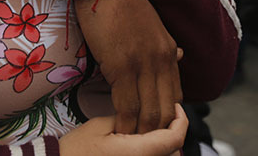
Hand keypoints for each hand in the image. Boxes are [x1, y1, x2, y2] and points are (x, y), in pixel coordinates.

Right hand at [59, 104, 187, 155]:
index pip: (175, 138)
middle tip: (164, 114)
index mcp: (138, 153)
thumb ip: (129, 118)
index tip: (175, 107)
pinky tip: (141, 142)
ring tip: (151, 129)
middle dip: (173, 132)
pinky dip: (153, 152)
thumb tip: (148, 112)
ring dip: (164, 144)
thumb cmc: (75, 150)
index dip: (181, 120)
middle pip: (174, 150)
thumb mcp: (101, 125)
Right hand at [75, 0, 181, 133]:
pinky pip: (126, 105)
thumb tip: (176, 56)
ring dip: (140, 134)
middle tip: (147, 147)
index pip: (176, 96)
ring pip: (148, 112)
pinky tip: (118, 132)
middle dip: (158, 133)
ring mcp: (143, 63)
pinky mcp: (121, 65)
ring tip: (130, 146)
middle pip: (166, 110)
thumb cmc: (120, 0)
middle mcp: (162, 59)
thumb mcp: (151, 23)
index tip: (158, 135)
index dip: (168, 120)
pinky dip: (124, 123)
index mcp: (169, 51)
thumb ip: (162, 45)